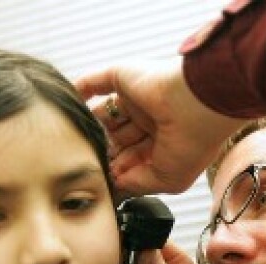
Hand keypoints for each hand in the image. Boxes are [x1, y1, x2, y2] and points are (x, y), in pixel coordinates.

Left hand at [75, 58, 244, 195]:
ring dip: (92, 129)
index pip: (135, 157)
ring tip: (77, 144)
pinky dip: (79, 93)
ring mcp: (137, 97)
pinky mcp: (123, 77)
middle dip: (106, 153)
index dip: (120, 169)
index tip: (107, 180)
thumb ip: (139, 184)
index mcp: (167, 141)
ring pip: (106, 115)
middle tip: (91, 164)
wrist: (196, 104)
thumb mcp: (169, 179)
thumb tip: (117, 185)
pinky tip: (68, 109)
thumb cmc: (194, 141)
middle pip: (118, 139)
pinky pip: (94, 83)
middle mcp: (152, 119)